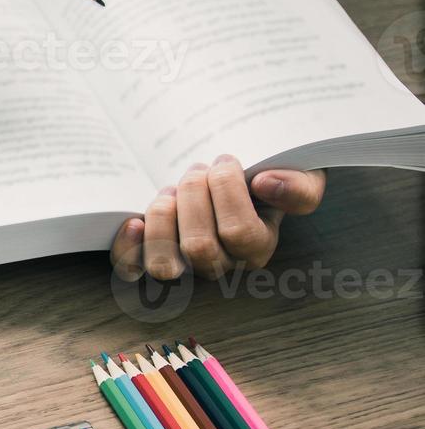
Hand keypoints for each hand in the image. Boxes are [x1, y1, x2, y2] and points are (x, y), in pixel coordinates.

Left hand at [110, 155, 326, 280]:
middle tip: (197, 170)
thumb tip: (267, 184)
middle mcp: (221, 264)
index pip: (239, 232)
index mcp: (258, 247)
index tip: (225, 161)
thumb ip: (299, 185)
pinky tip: (134, 222)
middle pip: (199, 246)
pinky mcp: (152, 256)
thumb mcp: (300, 176)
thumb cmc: (265, 175)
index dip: (226, 190)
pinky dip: (128, 248)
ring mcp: (185, 265)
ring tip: (172, 189)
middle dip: (193, 195)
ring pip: (165, 263)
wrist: (231, 175)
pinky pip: (133, 268)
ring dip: (162, 216)